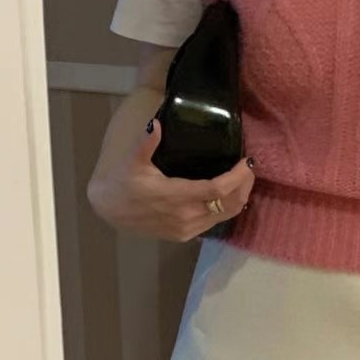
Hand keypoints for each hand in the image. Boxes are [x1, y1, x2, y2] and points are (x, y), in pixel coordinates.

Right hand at [88, 118, 255, 241]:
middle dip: (244, 186)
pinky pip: (215, 222)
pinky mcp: (185, 235)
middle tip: (248, 168)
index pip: (218, 189)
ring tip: (242, 179)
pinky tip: (228, 195)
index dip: (237, 177)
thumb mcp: (133, 161)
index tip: (247, 162)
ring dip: (239, 197)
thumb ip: (147, 143)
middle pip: (229, 204)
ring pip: (225, 215)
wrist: (111, 211)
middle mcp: (186, 216)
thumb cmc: (123, 182)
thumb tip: (158, 124)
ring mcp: (187, 228)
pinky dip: (227, 208)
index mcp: (176, 196)